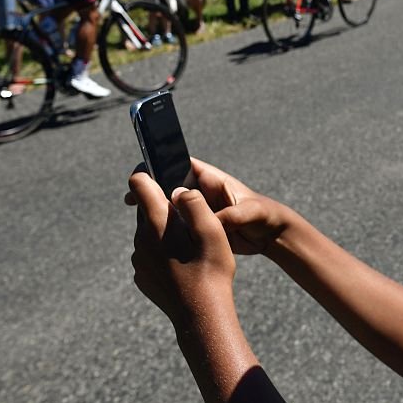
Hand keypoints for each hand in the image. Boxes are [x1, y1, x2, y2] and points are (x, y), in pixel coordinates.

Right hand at [127, 157, 293, 255]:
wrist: (271, 234)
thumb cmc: (263, 215)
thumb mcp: (249, 213)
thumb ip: (229, 215)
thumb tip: (206, 220)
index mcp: (213, 180)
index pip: (182, 165)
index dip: (162, 165)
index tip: (143, 173)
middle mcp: (203, 192)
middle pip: (171, 185)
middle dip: (152, 190)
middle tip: (132, 198)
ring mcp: (200, 209)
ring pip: (172, 207)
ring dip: (157, 210)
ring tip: (138, 218)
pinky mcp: (200, 227)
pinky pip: (179, 225)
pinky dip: (167, 228)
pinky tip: (153, 237)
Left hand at [128, 169, 236, 326]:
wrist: (201, 317)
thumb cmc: (212, 272)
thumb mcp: (214, 232)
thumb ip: (195, 204)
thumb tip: (178, 191)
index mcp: (157, 223)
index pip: (139, 183)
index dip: (148, 173)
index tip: (160, 172)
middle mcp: (141, 238)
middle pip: (147, 208)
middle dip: (164, 206)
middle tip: (191, 218)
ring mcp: (139, 259)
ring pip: (149, 231)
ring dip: (165, 231)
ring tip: (191, 245)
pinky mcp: (142, 275)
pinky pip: (150, 253)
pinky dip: (163, 252)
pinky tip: (184, 264)